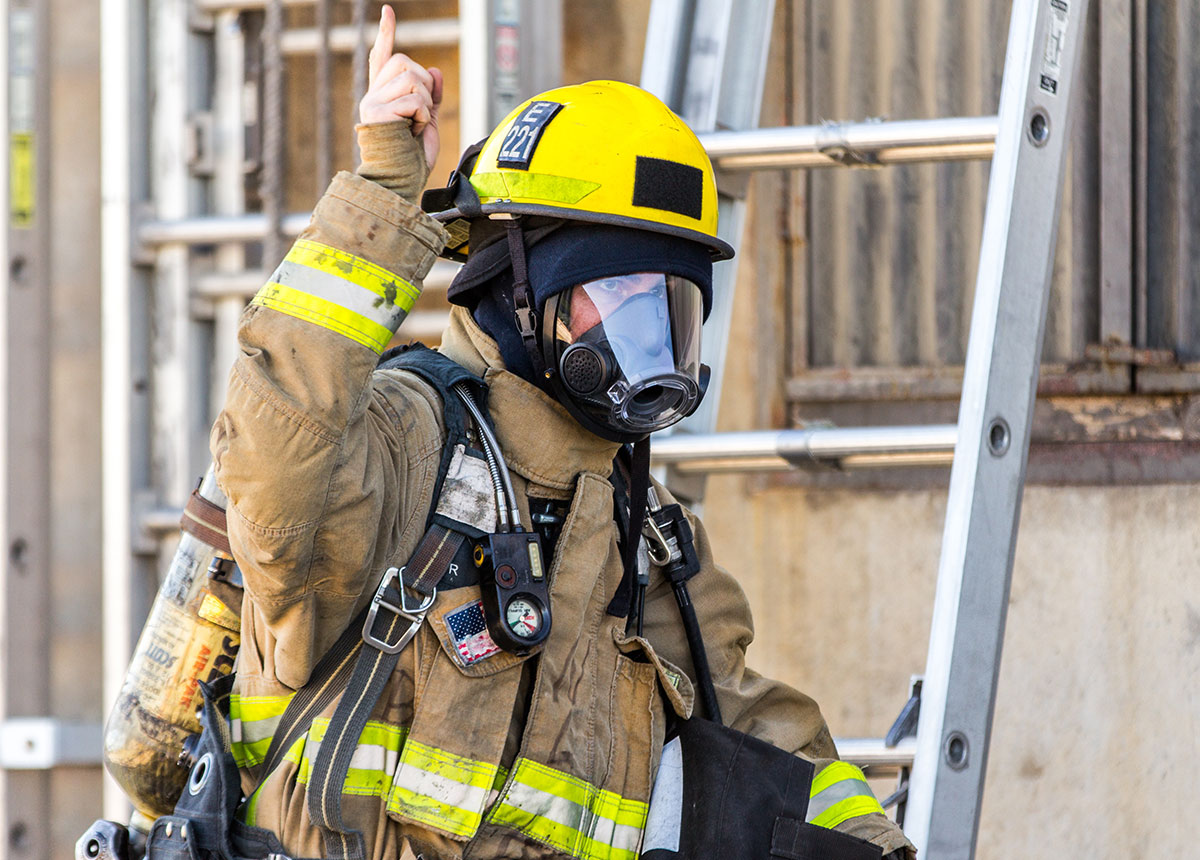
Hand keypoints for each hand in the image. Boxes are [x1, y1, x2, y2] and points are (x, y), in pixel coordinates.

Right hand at [359, 4, 442, 168]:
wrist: (401, 182)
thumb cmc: (413, 159)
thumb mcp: (429, 122)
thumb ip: (431, 97)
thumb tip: (434, 70)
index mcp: (384, 96)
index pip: (382, 57)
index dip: (385, 34)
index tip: (388, 11)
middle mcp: (374, 95)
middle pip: (405, 64)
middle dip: (425, 86)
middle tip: (422, 114)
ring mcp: (373, 102)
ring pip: (412, 79)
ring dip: (426, 103)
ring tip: (417, 126)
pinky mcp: (377, 112)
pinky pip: (414, 100)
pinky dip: (423, 117)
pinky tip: (413, 132)